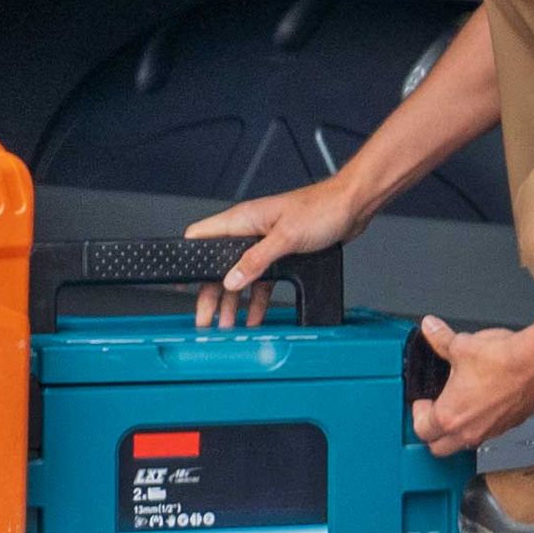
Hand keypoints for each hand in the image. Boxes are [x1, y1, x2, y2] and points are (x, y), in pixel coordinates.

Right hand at [186, 175, 355, 326]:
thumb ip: (255, 260)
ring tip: (227, 325)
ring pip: (240, 276)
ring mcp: (263, 243)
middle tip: (205, 319)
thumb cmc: (321, 209)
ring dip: (233, 301)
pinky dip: (256, 300)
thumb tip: (231, 280)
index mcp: (243, 220)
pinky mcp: (280, 254)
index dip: (188, 259)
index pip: (201, 236)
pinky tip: (255, 317)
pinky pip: (261, 280)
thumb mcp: (284, 238)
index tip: (182, 284)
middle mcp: (249, 231)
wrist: (351, 207)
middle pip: (218, 266)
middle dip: (210, 294)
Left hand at [408, 310, 533, 460]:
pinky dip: (483, 423)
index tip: (422, 400)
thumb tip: (431, 329)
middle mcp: (469, 431)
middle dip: (434, 432)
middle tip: (435, 411)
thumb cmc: (504, 360)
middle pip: (440, 448)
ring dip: (459, 430)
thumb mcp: (461, 346)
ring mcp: (492, 431)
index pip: (421, 429)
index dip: (418, 413)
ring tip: (461, 405)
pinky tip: (486, 401)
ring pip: (466, 443)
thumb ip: (441, 339)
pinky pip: (490, 432)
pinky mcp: (511, 425)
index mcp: (449, 416)